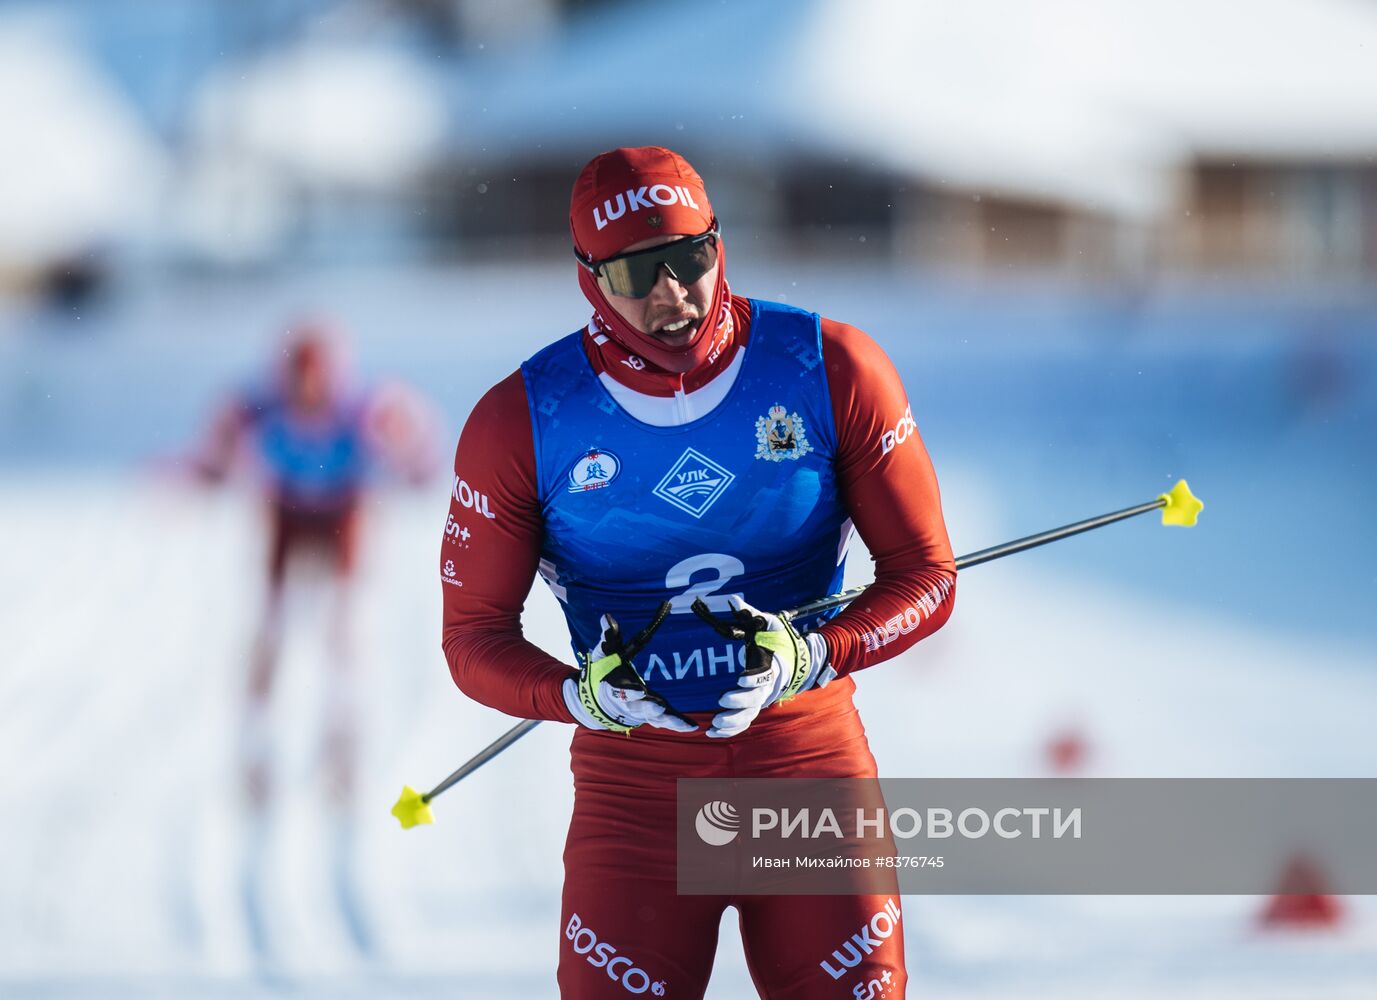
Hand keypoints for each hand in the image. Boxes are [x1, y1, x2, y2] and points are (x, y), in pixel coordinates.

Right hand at [562, 602, 696, 732]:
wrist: (599, 699)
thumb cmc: (605, 671)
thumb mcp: (605, 653)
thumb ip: (608, 637)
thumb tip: (606, 618)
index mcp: (616, 687)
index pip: (620, 691)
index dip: (629, 691)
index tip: (639, 691)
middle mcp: (629, 703)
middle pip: (640, 707)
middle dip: (650, 708)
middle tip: (660, 707)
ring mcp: (641, 711)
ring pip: (654, 718)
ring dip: (667, 720)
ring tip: (683, 724)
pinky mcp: (651, 715)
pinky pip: (664, 722)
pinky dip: (677, 724)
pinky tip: (692, 726)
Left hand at [691, 596, 835, 737]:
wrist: (794, 660)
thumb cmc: (777, 640)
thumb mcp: (767, 624)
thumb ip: (751, 614)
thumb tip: (733, 600)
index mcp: (772, 667)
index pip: (764, 676)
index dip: (754, 679)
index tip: (741, 679)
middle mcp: (768, 687)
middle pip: (755, 700)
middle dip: (739, 702)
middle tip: (722, 700)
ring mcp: (761, 699)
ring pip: (749, 715)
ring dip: (733, 721)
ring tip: (714, 724)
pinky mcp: (754, 707)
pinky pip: (744, 722)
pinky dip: (730, 730)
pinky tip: (713, 733)